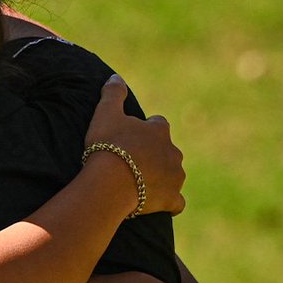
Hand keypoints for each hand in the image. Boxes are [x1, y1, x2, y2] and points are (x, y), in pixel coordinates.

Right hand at [85, 77, 184, 215]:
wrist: (111, 182)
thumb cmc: (107, 146)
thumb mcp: (105, 114)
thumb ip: (112, 94)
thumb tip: (115, 77)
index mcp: (159, 130)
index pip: (157, 125)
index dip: (145, 131)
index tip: (130, 139)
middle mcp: (173, 151)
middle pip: (167, 150)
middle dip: (155, 155)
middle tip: (133, 163)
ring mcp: (175, 176)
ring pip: (174, 174)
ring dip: (162, 177)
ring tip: (142, 184)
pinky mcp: (172, 198)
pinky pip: (177, 202)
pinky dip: (170, 203)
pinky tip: (160, 205)